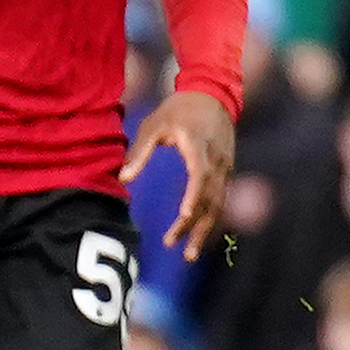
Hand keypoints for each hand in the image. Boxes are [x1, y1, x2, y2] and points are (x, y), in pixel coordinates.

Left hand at [126, 88, 240, 253]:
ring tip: (189, 254)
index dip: (193, 196)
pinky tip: (199, 235)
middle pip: (209, 198)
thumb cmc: (178, 110)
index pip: (200, 175)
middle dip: (193, 224)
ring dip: (204, 230)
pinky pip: (220, 200)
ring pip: (218, 204)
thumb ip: (140, 151)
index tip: (182, 215)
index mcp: (199, 145)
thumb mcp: (154, 124)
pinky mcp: (226, 171)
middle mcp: (217, 159)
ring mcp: (225, 167)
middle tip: (174, 246)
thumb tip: (123, 178)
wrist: (212, 95)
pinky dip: (210, 220)